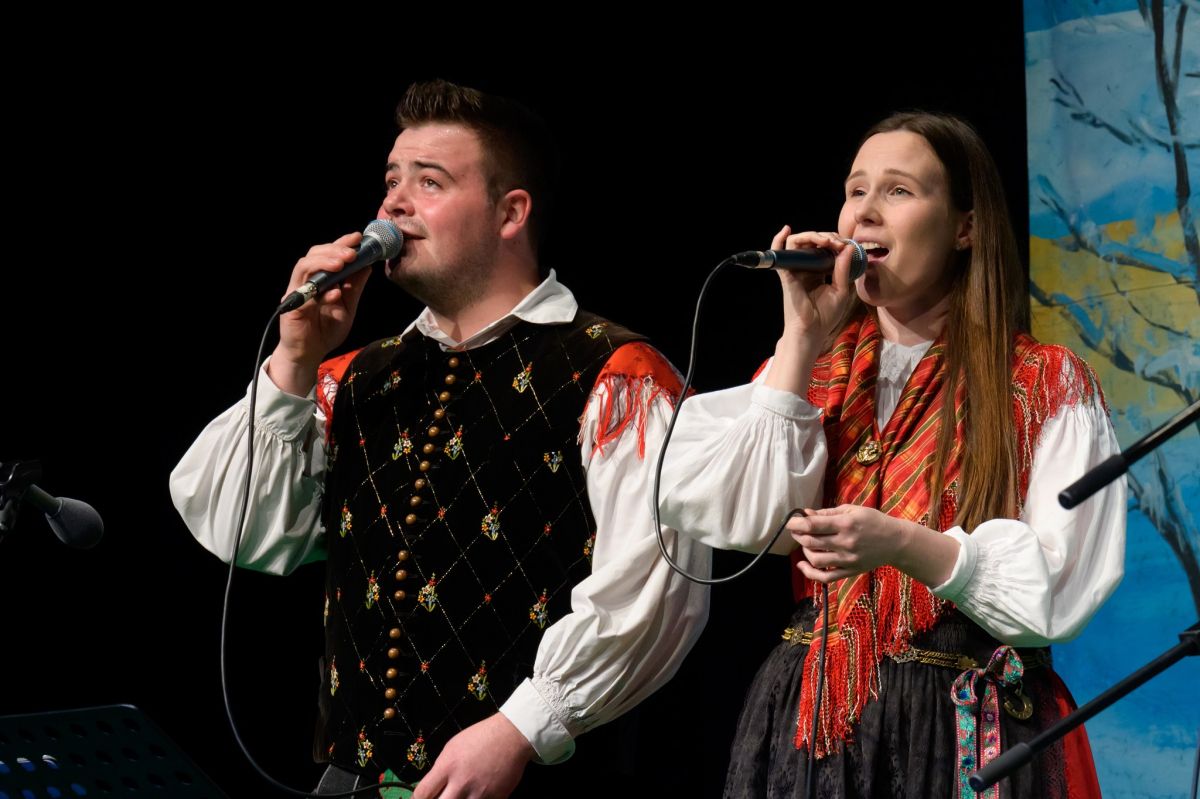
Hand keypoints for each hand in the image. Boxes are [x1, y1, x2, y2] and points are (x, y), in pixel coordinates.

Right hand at [268, 231, 370, 395]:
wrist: (310, 354)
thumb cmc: (325, 331)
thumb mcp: (348, 307)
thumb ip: (354, 288)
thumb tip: (367, 267)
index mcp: (321, 279)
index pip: (328, 254)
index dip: (342, 243)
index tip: (358, 237)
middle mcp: (307, 281)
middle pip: (314, 254)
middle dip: (334, 249)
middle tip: (352, 252)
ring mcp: (297, 292)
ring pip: (304, 266)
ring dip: (325, 261)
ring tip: (344, 262)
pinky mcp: (292, 306)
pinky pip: (304, 292)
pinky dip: (322, 290)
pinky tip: (336, 292)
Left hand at [411, 713, 533, 798]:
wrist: (511, 736)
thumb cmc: (480, 737)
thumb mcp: (453, 747)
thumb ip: (442, 769)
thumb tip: (434, 788)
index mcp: (447, 766)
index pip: (422, 793)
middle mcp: (461, 782)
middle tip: (443, 798)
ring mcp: (479, 793)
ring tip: (461, 796)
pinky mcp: (496, 798)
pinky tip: (478, 794)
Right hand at [771, 226, 857, 341]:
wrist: (812, 332)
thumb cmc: (825, 316)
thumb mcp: (841, 290)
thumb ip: (843, 269)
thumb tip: (848, 248)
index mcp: (818, 271)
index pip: (824, 247)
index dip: (836, 242)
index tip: (848, 245)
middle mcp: (805, 267)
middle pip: (812, 241)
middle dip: (828, 236)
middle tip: (839, 242)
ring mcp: (795, 269)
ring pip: (798, 242)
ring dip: (812, 235)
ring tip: (826, 240)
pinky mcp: (786, 274)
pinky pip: (779, 253)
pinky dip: (779, 239)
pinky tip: (786, 229)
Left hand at [789, 505, 910, 582]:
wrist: (895, 542)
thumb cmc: (873, 522)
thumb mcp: (852, 510)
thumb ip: (828, 512)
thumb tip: (806, 513)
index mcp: (846, 524)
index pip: (813, 525)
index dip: (797, 524)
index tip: (790, 522)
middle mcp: (846, 543)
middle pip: (811, 542)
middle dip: (798, 535)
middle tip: (796, 530)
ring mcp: (847, 560)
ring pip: (815, 560)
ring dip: (804, 551)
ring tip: (806, 543)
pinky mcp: (850, 572)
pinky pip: (825, 577)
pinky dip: (810, 573)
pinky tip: (803, 565)